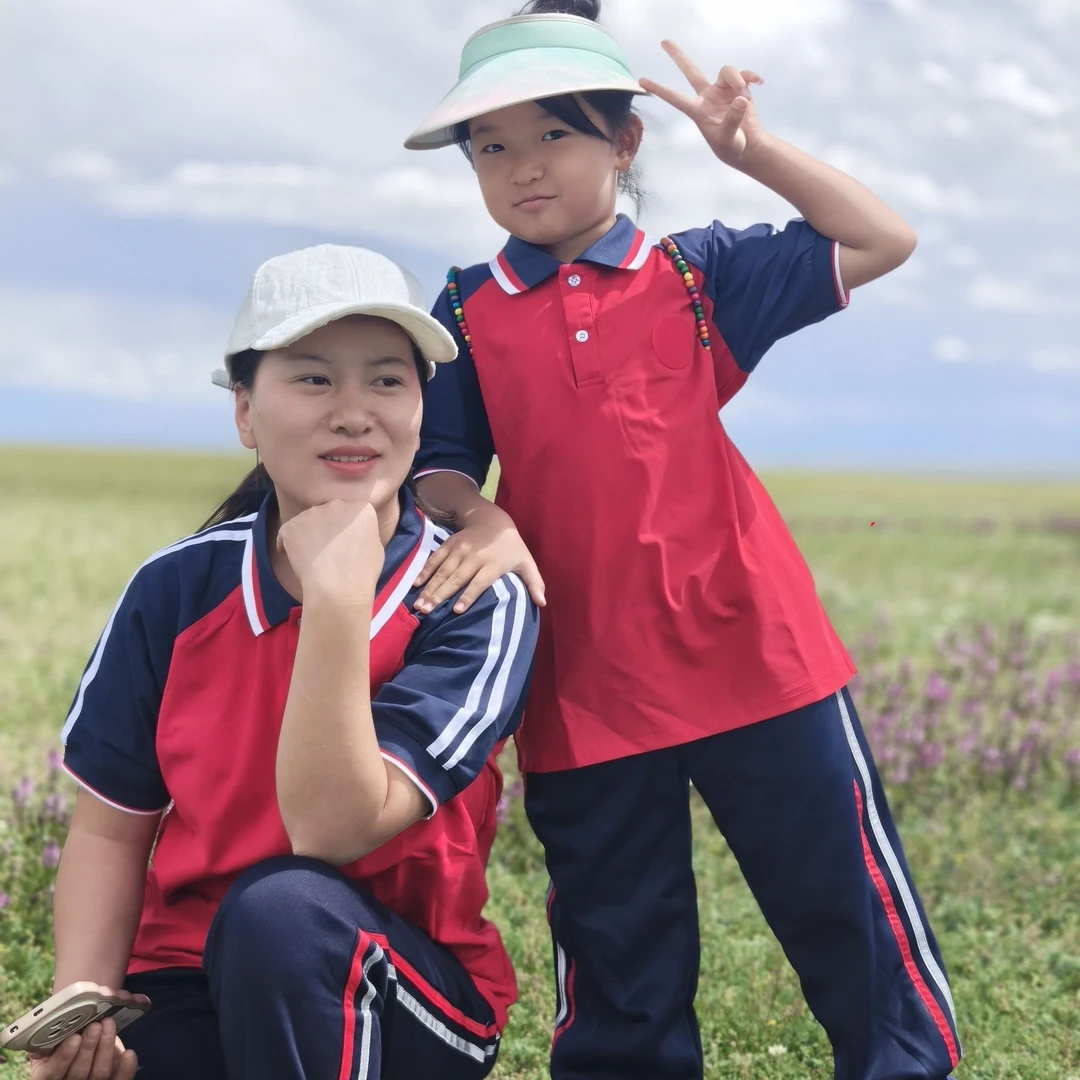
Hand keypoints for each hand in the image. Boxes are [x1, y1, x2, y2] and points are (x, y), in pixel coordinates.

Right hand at [28, 1007, 142, 1079]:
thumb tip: (45, 1028)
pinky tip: (129, 1053)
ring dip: (105, 1048)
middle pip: (78, 1072)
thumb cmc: (63, 1042)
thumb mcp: (49, 1044)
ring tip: (109, 1025)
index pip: (52, 1072)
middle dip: (88, 1047)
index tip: (74, 1037)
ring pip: (99, 1073)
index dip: (63, 1056)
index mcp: (48, 1074)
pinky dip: (125, 1069)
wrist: (85, 1047)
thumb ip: (48, 1040)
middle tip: (95, 1025)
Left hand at [277, 500, 383, 605]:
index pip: (351, 512)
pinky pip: (287, 533)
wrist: (338, 587)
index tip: (346, 543)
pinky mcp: (291, 526)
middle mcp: (336, 504)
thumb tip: (353, 532)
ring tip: (314, 558)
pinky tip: (298, 560)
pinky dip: (289, 544)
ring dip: (309, 534)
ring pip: (307, 522)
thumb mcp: (376, 547)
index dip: (347, 529)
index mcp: (360, 508)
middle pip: (329, 513)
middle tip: (329, 550)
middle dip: (328, 527)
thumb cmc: (362, 573)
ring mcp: (311, 513)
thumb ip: (362, 531)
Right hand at [413, 502, 545, 614]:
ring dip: (430, 588)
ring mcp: (459, 550)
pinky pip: (434, 559)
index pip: (479, 582)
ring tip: (419, 604)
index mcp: (493, 563)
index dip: (468, 596)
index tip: (456, 611)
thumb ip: (534, 583)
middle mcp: (475, 556)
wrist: (493, 519)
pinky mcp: (449, 545)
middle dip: (441, 595)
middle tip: (427, 611)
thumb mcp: (526, 562)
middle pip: (456, 578)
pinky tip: (415, 584)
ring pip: (442, 571)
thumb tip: (542, 603)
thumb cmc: (511, 547)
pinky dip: (424, 571)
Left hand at [640, 42, 765, 166]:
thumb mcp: (729, 138)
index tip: (641, 81)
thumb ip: (733, 120)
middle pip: (691, 71)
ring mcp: (722, 90)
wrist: (747, 146)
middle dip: (677, 56)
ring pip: (727, 71)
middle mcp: (707, 97)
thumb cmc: (732, 146)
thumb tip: (740, 99)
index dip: (659, 89)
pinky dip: (751, 77)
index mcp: (698, 111)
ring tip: (747, 100)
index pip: (675, 98)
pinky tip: (759, 83)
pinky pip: (743, 74)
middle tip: (663, 42)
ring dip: (740, 83)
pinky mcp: (737, 87)